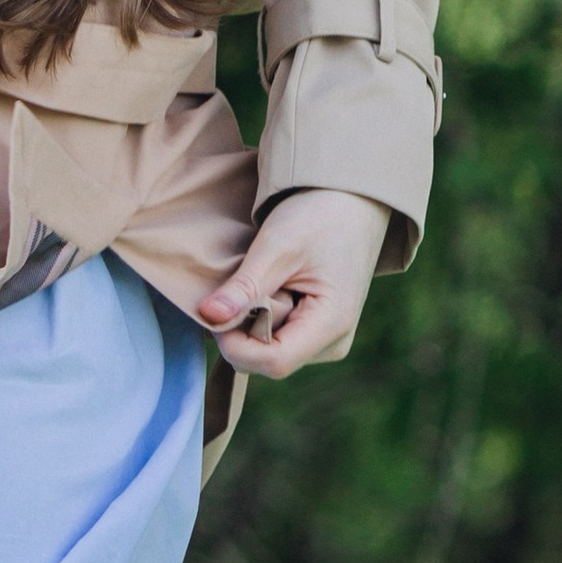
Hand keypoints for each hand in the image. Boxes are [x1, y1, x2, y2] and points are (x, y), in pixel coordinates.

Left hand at [198, 188, 388, 379]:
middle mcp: (333, 343)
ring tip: (267, 279)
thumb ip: (245, 286)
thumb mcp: (279, 246)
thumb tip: (208, 316)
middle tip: (249, 281)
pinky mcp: (317, 331)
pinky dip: (263, 316)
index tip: (215, 311)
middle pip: (268, 358)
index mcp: (332, 324)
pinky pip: (278, 338)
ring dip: (254, 321)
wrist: (353, 200)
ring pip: (269, 350)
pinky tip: (273, 286)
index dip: (236, 344)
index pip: (274, 362)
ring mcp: (326, 339)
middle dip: (245, 328)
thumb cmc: (321, 215)